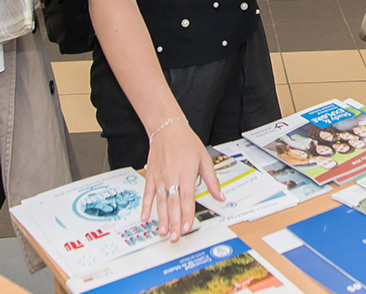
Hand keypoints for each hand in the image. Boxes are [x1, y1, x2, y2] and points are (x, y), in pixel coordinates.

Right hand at [142, 119, 220, 240]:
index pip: (187, 198)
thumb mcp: (204, 158)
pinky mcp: (151, 175)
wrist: (167, 128)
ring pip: (160, 201)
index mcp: (186, 173)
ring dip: (161, 218)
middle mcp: (172, 176)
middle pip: (173, 203)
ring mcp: (159, 177)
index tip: (188, 227)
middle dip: (174, 222)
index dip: (187, 214)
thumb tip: (221, 196)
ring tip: (162, 232)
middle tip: (175, 237)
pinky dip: (146, 206)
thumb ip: (212, 180)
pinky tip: (145, 218)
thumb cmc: (186, 142)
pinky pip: (148, 193)